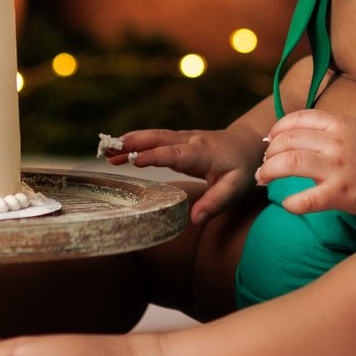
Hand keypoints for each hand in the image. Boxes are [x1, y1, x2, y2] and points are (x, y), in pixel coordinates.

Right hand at [104, 126, 263, 225]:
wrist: (249, 143)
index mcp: (203, 153)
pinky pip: (156, 139)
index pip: (176, 154)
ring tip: (106, 150)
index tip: (135, 160)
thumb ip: (215, 203)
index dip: (156, 156)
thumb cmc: (243, 168)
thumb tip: (194, 220)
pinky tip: (119, 149)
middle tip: (110, 150)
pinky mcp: (178, 140)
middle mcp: (191, 141)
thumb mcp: (235, 188)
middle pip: (160, 139)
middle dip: (134, 143)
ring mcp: (184, 137)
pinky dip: (136, 142)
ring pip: (154, 136)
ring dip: (131, 141)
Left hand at [254, 110, 355, 216]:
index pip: (296, 119)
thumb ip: (323, 130)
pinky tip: (287, 203)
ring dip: (269, 171)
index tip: (271, 141)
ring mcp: (337, 168)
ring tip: (264, 178)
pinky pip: (307, 199)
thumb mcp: (351, 128)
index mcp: (338, 124)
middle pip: (288, 140)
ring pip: (290, 163)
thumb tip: (285, 135)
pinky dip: (291, 202)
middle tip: (264, 164)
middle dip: (269, 152)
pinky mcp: (340, 194)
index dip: (277, 129)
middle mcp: (336, 143)